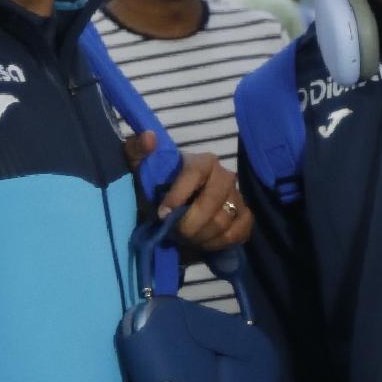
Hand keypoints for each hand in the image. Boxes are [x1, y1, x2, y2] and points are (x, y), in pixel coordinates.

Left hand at [121, 133, 252, 250]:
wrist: (171, 210)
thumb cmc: (155, 187)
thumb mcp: (138, 167)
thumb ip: (137, 149)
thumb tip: (149, 137)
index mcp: (203, 162)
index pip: (197, 174)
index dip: (179, 195)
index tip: (162, 213)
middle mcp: (225, 176)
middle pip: (213, 202)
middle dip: (190, 224)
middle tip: (174, 232)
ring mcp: (237, 197)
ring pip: (224, 221)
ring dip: (200, 236)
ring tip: (185, 238)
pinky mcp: (244, 217)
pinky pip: (239, 232)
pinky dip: (219, 243)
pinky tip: (203, 242)